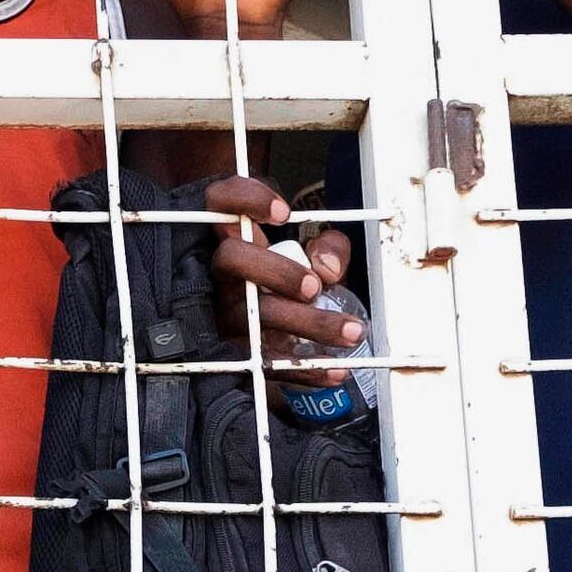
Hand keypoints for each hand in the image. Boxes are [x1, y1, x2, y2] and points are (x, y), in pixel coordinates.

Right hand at [198, 174, 365, 378]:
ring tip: (352, 331)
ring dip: (309, 324)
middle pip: (232, 259)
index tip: (283, 214)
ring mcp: (225, 317)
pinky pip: (268, 364)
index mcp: (233, 242)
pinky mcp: (235, 357)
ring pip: (256, 318)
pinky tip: (338, 371)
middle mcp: (221, 278)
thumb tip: (327, 267)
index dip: (244, 199)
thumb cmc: (288, 291)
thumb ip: (328, 251)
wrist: (264, 346)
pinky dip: (308, 370)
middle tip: (315, 287)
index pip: (219, 203)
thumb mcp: (311, 263)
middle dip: (276, 270)